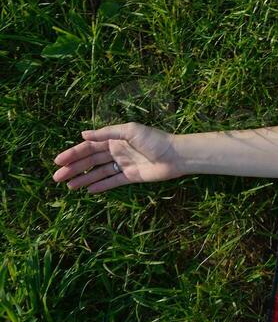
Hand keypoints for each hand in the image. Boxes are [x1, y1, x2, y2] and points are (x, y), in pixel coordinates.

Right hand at [51, 122, 183, 194]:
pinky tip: (88, 190)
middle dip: (74, 168)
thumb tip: (83, 134)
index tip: (58, 161)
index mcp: (116, 138)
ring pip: (99, 172)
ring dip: (84, 178)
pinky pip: (112, 181)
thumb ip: (107, 133)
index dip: (73, 153)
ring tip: (69, 186)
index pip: (89, 146)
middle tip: (57, 178)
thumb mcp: (130, 131)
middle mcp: (118, 150)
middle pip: (91, 160)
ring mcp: (124, 164)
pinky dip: (100, 185)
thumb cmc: (154, 140)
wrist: (176, 156)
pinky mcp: (131, 176)